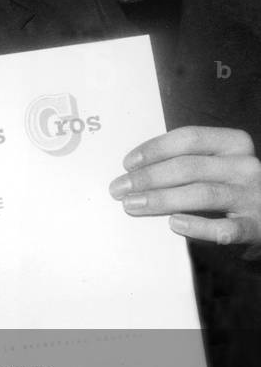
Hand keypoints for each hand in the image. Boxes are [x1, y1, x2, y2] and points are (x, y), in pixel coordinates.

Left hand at [110, 126, 260, 244]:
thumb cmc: (228, 187)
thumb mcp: (213, 166)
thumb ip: (184, 162)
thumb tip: (133, 171)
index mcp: (234, 144)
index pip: (189, 139)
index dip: (155, 149)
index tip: (127, 164)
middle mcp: (246, 166)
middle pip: (189, 167)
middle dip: (148, 177)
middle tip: (119, 189)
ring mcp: (255, 197)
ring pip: (203, 194)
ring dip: (162, 199)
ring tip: (132, 205)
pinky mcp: (257, 227)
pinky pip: (226, 228)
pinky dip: (198, 226)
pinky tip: (174, 224)